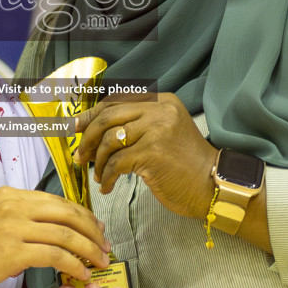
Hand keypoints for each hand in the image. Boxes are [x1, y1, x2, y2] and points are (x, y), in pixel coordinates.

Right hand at [0, 187, 112, 287]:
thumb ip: (20, 222)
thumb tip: (52, 237)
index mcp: (10, 196)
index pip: (58, 201)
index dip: (84, 216)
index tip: (98, 230)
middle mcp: (14, 205)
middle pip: (68, 213)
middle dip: (93, 231)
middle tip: (106, 247)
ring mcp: (13, 227)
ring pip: (66, 234)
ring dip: (89, 250)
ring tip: (100, 263)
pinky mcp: (12, 251)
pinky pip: (55, 255)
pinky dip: (74, 265)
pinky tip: (81, 274)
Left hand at [74, 94, 218, 220]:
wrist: (212, 184)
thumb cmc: (185, 164)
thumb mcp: (165, 132)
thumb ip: (137, 124)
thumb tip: (95, 129)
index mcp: (162, 101)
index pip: (116, 101)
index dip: (91, 115)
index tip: (75, 128)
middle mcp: (159, 111)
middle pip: (108, 117)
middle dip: (87, 137)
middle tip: (80, 155)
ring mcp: (156, 131)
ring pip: (109, 141)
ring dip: (97, 161)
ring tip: (98, 174)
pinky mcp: (152, 153)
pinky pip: (116, 163)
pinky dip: (107, 176)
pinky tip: (107, 186)